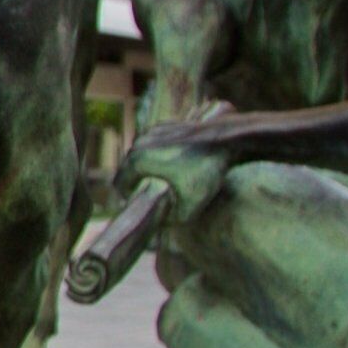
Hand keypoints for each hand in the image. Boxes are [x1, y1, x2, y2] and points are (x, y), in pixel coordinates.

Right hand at [119, 122, 233, 215]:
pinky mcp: (165, 126)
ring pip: (140, 156)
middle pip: (128, 168)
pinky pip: (153, 146)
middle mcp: (139, 143)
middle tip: (151, 195)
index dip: (126, 197)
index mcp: (137, 160)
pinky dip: (158, 156)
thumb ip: (167, 220)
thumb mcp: (188, 210)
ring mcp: (152, 132)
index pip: (119, 183)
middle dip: (136, 182)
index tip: (137, 204)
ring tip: (163, 181)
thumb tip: (157, 222)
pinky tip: (175, 166)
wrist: (228, 142)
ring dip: (147, 168)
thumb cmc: (206, 173)